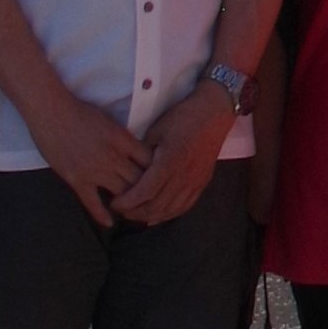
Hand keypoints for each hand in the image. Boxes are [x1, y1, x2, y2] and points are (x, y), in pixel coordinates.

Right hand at [25, 94, 152, 228]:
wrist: (51, 112)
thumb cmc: (80, 112)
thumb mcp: (111, 121)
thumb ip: (124, 139)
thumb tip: (137, 152)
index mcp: (123, 139)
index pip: (149, 161)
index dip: (157, 172)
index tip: (160, 179)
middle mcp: (113, 156)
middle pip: (139, 180)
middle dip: (147, 191)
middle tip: (152, 201)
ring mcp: (95, 170)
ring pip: (121, 193)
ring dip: (128, 204)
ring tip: (134, 212)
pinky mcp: (77, 180)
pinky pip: (92, 203)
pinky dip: (102, 214)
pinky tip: (110, 223)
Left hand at [113, 84, 234, 226]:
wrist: (214, 112)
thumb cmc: (183, 117)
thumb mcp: (156, 131)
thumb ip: (142, 154)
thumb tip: (126, 169)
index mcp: (170, 161)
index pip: (145, 192)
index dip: (127, 202)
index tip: (113, 203)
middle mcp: (183, 176)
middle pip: (156, 206)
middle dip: (134, 212)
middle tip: (120, 210)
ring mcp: (195, 181)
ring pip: (170, 210)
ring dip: (149, 216)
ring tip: (134, 214)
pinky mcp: (202, 182)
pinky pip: (184, 206)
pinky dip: (168, 214)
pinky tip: (157, 216)